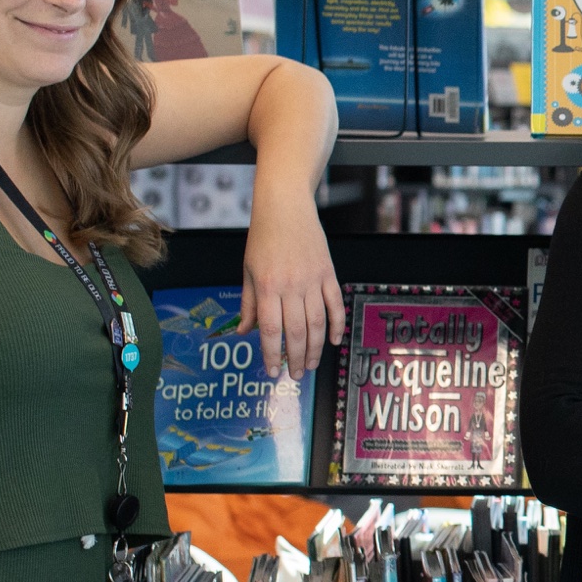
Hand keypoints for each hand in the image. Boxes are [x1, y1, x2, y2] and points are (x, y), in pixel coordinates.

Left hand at [243, 178, 341, 378]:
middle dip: (296, 358)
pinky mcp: (328, 273)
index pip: (270, 330)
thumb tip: (244, 332)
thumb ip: (248, 304)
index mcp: (267, 286)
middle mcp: (291, 286)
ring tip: (311, 365)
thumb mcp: (248, 270)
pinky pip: (335, 304)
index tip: (272, 371)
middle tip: (295, 375)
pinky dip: (336, 325)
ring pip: (317, 323)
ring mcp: (313, 280)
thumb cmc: (263, 237)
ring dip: (316, 349)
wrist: (286, 206)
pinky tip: (333, 341)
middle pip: (297, 332)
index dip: (272, 354)